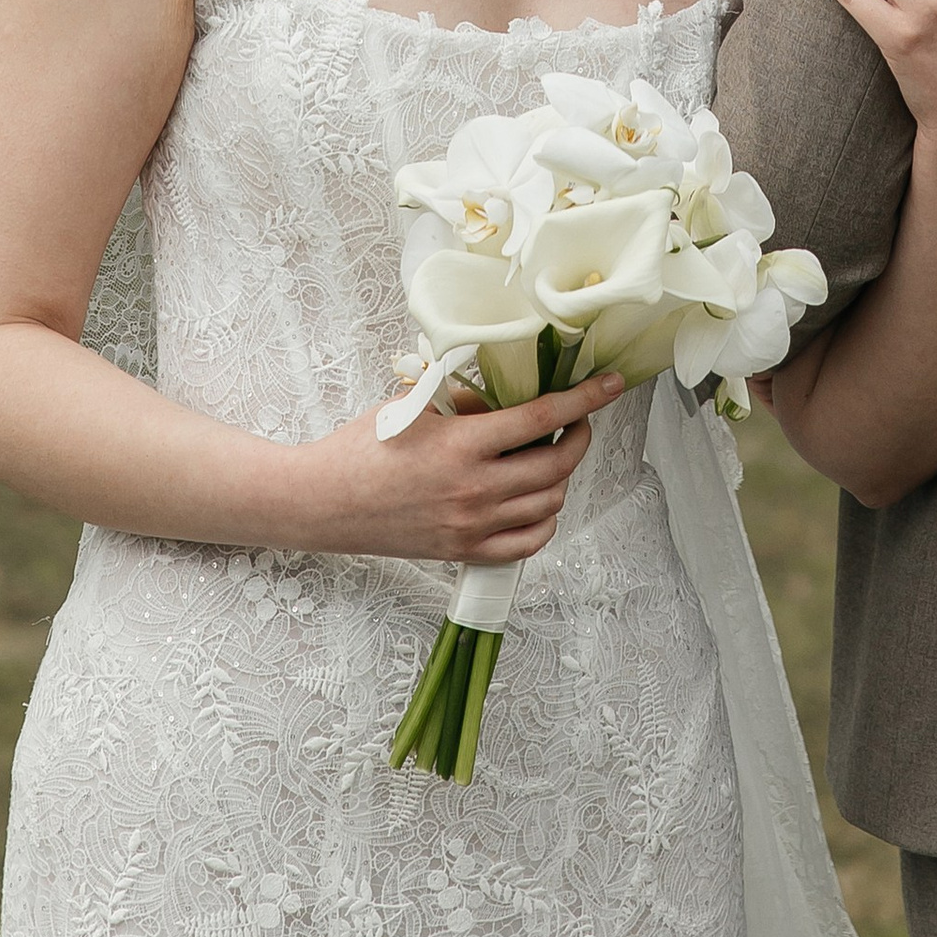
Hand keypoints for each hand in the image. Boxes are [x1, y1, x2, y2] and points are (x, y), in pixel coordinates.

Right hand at [293, 371, 623, 564]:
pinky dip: (544, 519)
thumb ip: (466, 399)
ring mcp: (472, 526)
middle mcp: (474, 489)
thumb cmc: (363, 447)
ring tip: (551, 455)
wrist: (324, 502)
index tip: (611, 385)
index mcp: (463, 444)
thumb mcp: (415, 406)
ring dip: (562, 477)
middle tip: (575, 420)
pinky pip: (528, 543)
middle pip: (557, 465)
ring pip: (549, 503)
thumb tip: (508, 395)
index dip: (585, 398)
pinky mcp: (464, 551)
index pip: (542, 418)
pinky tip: (536, 499)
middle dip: (579, 437)